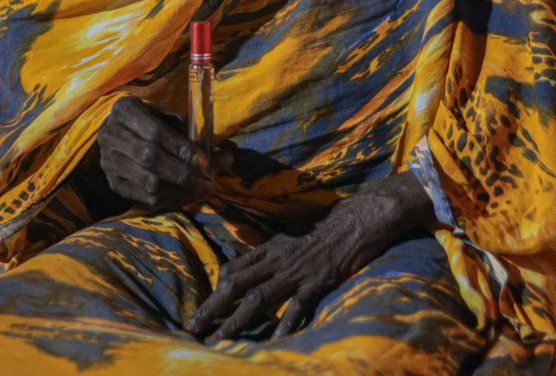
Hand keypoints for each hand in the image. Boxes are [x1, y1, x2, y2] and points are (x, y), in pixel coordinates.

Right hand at [97, 96, 215, 211]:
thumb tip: (222, 155)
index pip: (155, 133)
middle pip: (150, 160)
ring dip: (180, 192)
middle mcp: (111, 136)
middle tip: (209, 184)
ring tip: (203, 192)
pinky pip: (143, 199)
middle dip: (184, 174)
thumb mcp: (166, 115)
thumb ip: (190, 131)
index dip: (181, 148)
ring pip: (147, 183)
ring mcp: (109, 163)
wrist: (116, 131)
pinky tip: (187, 198)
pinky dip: (169, 201)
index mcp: (126, 110)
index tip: (204, 162)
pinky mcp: (114, 184)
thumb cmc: (149, 119)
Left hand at [184, 172, 433, 341]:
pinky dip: (286, 324)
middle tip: (192, 329)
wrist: (357, 220)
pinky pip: (298, 304)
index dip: (213, 291)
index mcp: (271, 249)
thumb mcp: (290, 239)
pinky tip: (275, 342)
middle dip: (212, 307)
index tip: (197, 312)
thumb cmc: (324, 231)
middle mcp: (278, 259)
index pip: (233, 270)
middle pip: (237, 285)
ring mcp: (297, 271)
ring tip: (221, 339)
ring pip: (260, 297)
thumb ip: (267, 255)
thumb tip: (241, 269)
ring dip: (238, 319)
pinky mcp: (318, 280)